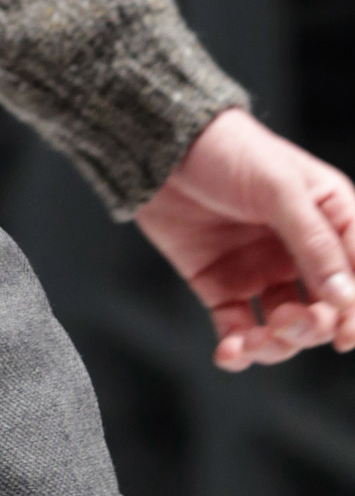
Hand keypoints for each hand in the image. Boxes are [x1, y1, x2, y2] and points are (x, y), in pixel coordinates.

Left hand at [135, 108, 354, 369]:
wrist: (158, 143)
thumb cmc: (226, 148)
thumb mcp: (277, 186)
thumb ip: (313, 240)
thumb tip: (344, 298)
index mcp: (330, 217)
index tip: (344, 334)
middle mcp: (301, 250)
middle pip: (326, 309)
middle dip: (314, 326)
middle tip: (289, 320)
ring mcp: (262, 269)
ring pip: (287, 329)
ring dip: (278, 344)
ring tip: (257, 339)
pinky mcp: (221, 283)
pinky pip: (239, 329)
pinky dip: (239, 349)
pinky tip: (230, 352)